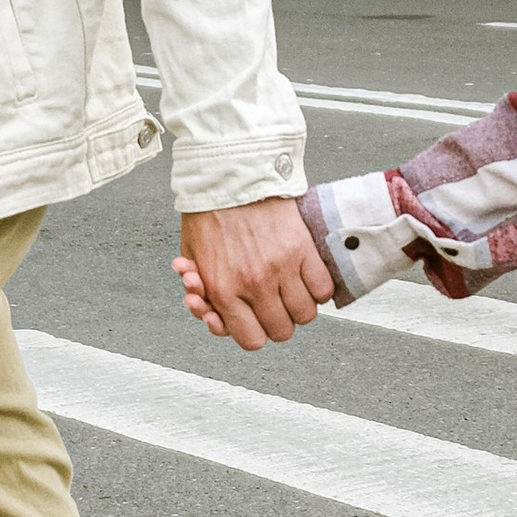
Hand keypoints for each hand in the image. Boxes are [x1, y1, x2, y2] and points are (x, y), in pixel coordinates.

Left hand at [177, 197, 333, 349]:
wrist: (229, 176)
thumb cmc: (208, 213)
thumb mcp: (192, 258)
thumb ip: (204, 293)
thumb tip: (215, 316)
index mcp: (224, 290)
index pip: (251, 340)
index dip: (255, 334)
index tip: (256, 323)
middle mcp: (255, 284)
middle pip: (282, 331)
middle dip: (277, 322)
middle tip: (273, 306)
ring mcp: (281, 268)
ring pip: (305, 314)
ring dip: (299, 307)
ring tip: (290, 291)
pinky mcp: (302, 249)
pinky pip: (323, 289)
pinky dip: (318, 289)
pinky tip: (306, 278)